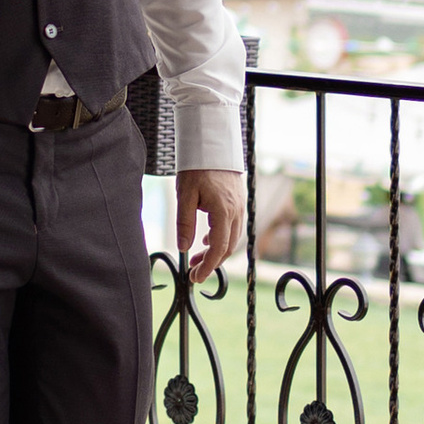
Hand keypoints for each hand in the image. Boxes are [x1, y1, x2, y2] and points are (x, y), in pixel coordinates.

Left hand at [177, 168, 244, 282]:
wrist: (212, 146)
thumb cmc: (197, 168)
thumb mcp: (185, 195)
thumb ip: (185, 223)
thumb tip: (184, 248)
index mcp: (223, 211)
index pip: (219, 248)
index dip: (208, 266)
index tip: (196, 277)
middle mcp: (236, 212)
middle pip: (228, 247)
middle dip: (211, 262)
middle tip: (194, 272)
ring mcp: (240, 207)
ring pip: (232, 239)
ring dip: (216, 252)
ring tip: (197, 258)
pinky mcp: (238, 203)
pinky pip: (233, 228)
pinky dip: (221, 239)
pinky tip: (205, 240)